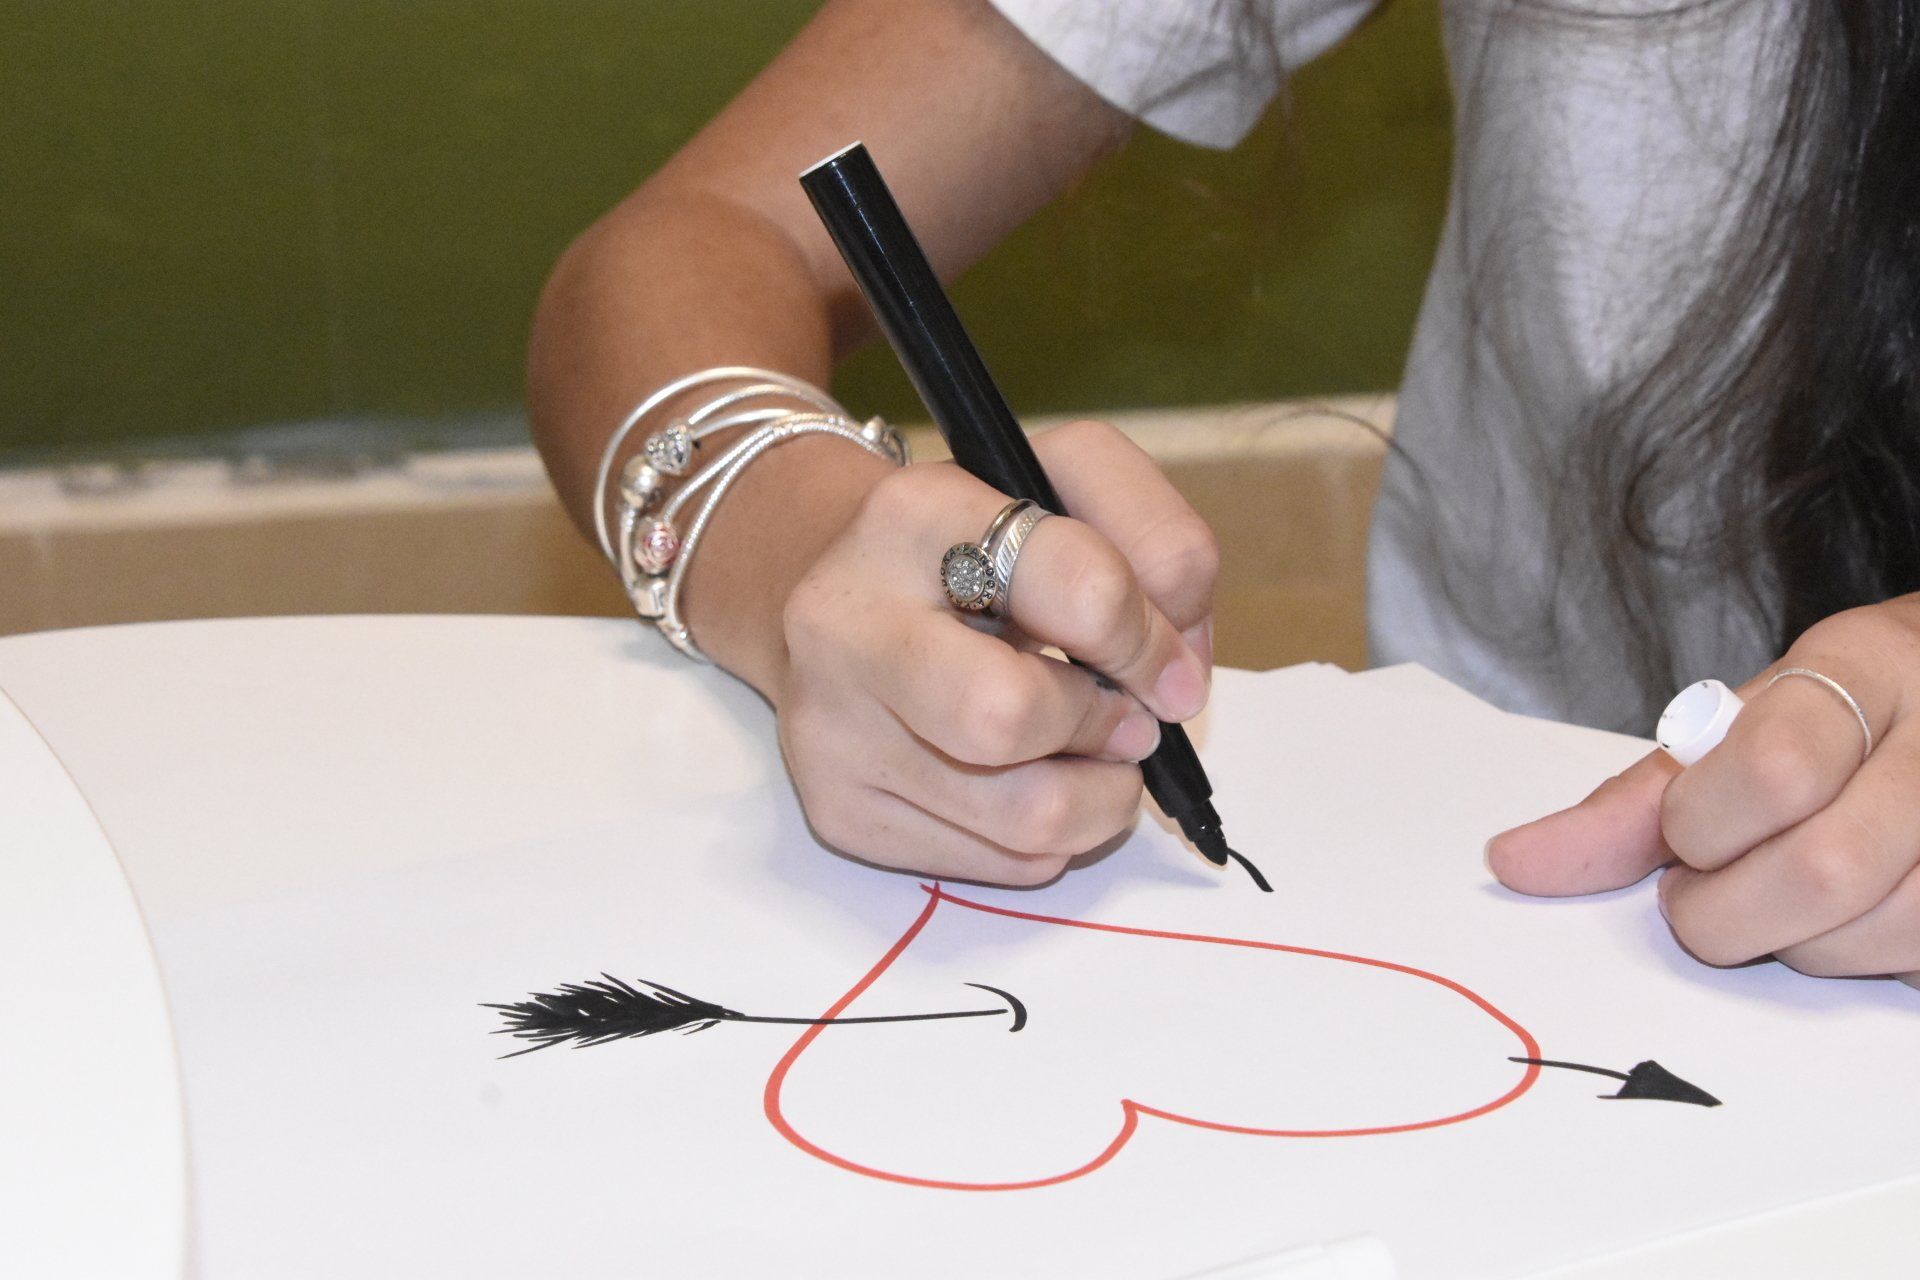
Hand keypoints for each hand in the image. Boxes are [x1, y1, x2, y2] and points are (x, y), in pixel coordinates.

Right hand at [774, 420, 1216, 885]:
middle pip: (1008, 716)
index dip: (1152, 640)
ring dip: (1101, 799)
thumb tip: (1178, 678)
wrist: (853, 600)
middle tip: (1127, 720)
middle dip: (1104, 729)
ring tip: (1097, 756)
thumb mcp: (1074, 488)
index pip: (1080, 587)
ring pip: (1021, 816)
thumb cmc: (986, 548)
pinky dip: (1052, 836)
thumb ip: (1158, 546)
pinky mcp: (842, 811)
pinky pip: (1000, 864)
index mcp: (914, 515)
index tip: (1170, 667)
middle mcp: (846, 621)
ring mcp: (832, 727)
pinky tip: (1034, 780)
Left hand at [1488, 597, 1919, 988]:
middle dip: (1730, 913)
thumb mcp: (1734, 734)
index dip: (1704, 830)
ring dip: (1802, 944)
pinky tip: (1850, 919)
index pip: (1770, 768)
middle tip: (1702, 899)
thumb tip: (1513, 864)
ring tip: (1782, 902)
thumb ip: (1629, 805)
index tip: (1684, 839)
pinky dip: (1865, 959)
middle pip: (1825, 868)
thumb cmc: (1832, 723)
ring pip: (1886, 931)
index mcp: (1865, 664)